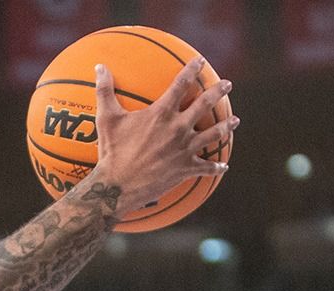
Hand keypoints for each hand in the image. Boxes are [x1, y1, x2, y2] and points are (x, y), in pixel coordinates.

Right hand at [89, 57, 236, 210]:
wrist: (119, 186)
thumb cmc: (112, 152)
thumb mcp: (106, 119)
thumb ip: (104, 91)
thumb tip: (99, 67)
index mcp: (162, 113)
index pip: (181, 84)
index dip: (192, 70)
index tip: (200, 61)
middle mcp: (178, 128)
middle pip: (205, 105)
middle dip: (218, 92)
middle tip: (227, 84)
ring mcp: (185, 149)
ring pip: (214, 134)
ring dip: (226, 126)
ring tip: (235, 120)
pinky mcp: (186, 169)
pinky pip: (206, 167)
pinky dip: (216, 167)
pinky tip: (223, 166)